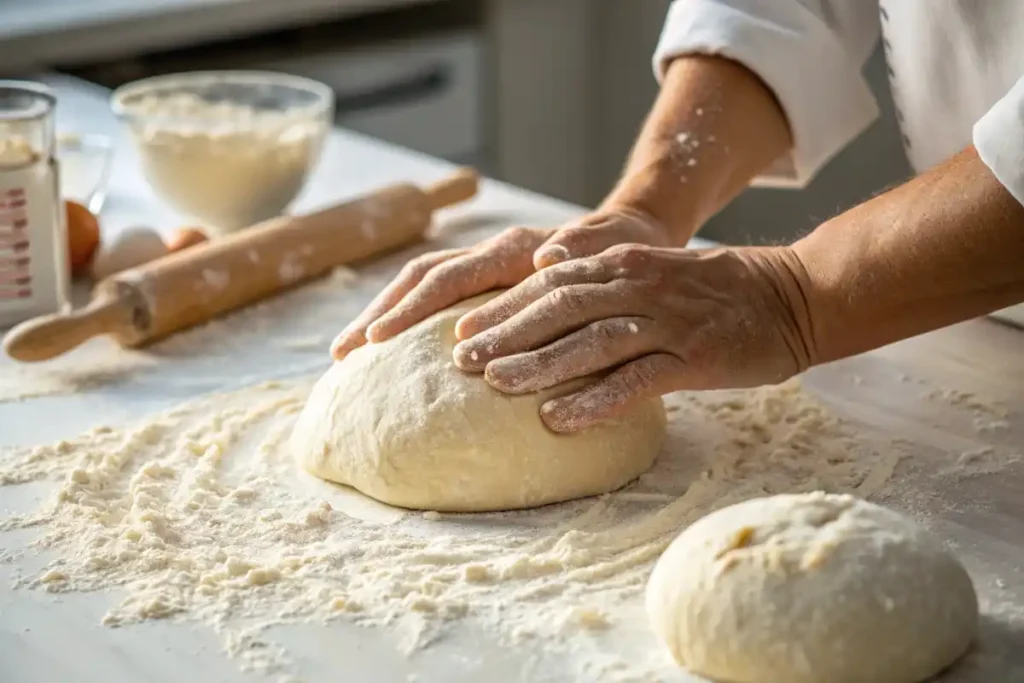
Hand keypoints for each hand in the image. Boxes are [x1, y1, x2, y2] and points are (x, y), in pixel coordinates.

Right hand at [330, 207, 671, 358]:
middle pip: (420, 279)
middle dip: (380, 314)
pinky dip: (409, 319)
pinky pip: (439, 297)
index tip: (376, 340)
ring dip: (385, 316)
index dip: (410, 310)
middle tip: (343, 355)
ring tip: (350, 353)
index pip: (448, 278)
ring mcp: (487, 267)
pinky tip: (389, 349)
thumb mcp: (611, 249)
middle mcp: (491, 254)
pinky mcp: (489, 281)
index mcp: (514, 249)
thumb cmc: (624, 248)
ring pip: (422, 286)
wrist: (632, 230)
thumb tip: (549, 258)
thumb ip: (581, 252)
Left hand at [451, 244, 812, 431]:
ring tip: (495, 385)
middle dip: (506, 333)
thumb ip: (604, 279)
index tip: (460, 329)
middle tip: (459, 360)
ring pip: (590, 340)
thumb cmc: (717, 290)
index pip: (550, 282)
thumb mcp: (655, 272)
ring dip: (539, 363)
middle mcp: (639, 287)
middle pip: (559, 307)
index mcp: (625, 265)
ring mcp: (666, 322)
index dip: (503, 306)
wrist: (794, 293)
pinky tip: (558, 420)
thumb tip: (545, 284)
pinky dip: (594, 400)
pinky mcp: (693, 358)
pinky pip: (635, 381)